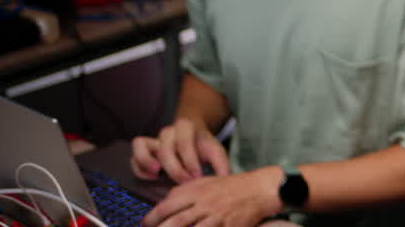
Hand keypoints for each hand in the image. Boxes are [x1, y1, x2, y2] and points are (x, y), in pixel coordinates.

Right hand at [131, 117, 230, 182]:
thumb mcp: (215, 151)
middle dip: (175, 169)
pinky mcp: (145, 149)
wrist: (193, 134)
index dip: (190, 161)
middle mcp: (168, 131)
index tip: (198, 176)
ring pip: (141, 144)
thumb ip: (221, 165)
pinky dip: (139, 167)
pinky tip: (152, 176)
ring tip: (156, 173)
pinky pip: (134, 156)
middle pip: (165, 148)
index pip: (185, 143)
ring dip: (146, 160)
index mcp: (186, 127)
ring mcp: (154, 139)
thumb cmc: (203, 145)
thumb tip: (225, 180)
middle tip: (185, 182)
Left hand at [140, 168, 282, 226]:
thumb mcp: (207, 181)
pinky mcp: (228, 226)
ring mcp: (216, 216)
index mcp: (197, 190)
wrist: (260, 189)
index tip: (145, 223)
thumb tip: (167, 200)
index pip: (169, 204)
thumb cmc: (233, 186)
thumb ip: (186, 189)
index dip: (153, 216)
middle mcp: (205, 203)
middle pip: (176, 221)